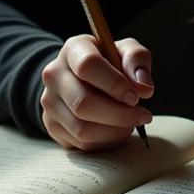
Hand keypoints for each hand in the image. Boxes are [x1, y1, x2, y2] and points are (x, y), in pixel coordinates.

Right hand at [40, 35, 153, 150]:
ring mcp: (49, 102)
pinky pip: (81, 143)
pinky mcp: (52, 125)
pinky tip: (118, 130)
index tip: (136, 96)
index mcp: (73, 49)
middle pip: (83, 102)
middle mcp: (54, 74)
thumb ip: (137, 60)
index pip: (88, 66)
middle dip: (119, 114)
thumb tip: (144, 88)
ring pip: (82, 128)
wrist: (81, 76)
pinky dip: (106, 141)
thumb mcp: (126, 50)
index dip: (114, 84)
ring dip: (115, 131)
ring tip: (132, 122)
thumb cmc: (108, 62)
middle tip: (143, 115)